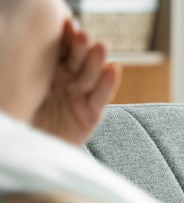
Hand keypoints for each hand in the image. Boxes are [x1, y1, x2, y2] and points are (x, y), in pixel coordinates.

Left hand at [33, 18, 120, 144]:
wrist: (31, 151)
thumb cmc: (23, 118)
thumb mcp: (24, 89)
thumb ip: (35, 67)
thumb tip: (35, 40)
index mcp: (47, 70)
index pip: (59, 50)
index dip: (65, 37)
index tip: (66, 23)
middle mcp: (65, 81)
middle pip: (76, 60)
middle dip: (81, 47)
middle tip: (82, 35)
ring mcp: (79, 97)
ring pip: (90, 76)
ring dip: (96, 61)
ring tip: (101, 47)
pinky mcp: (90, 115)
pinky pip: (100, 98)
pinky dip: (108, 84)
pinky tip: (114, 69)